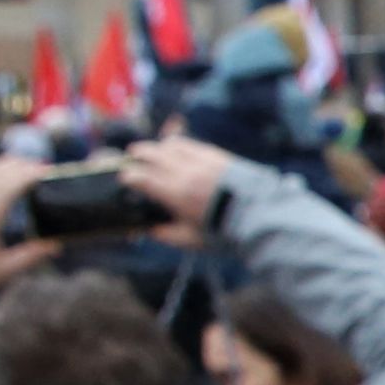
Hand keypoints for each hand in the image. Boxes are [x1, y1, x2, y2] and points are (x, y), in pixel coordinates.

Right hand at [113, 135, 241, 242]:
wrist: (260, 217)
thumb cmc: (223, 233)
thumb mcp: (191, 240)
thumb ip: (166, 234)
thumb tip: (148, 230)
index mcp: (175, 194)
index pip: (142, 178)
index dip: (129, 176)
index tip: (124, 178)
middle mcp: (184, 173)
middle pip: (152, 155)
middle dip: (138, 154)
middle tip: (131, 156)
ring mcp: (201, 161)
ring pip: (171, 146)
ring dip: (158, 147)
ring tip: (153, 150)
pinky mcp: (217, 156)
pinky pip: (192, 144)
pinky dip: (179, 144)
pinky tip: (176, 147)